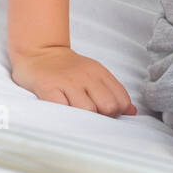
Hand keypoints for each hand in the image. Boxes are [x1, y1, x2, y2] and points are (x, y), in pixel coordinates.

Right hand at [9, 45, 137, 116]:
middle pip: (108, 106)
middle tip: (93, 120)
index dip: (118, 113)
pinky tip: (63, 116)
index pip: (121, 99)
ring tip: (77, 120)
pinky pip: (62, 109)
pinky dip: (65, 117)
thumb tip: (131, 111)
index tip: (108, 116)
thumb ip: (113, 92)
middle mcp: (87, 77)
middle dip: (104, 118)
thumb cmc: (69, 69)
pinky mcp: (48, 88)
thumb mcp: (95, 75)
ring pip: (88, 110)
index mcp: (100, 74)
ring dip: (85, 120)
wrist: (40, 52)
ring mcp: (67, 83)